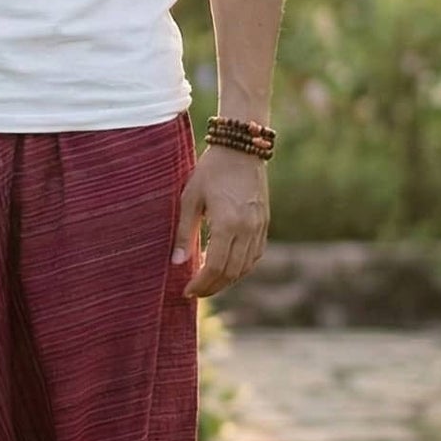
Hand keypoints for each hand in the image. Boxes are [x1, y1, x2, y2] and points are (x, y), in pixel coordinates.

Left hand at [172, 143, 269, 298]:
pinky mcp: (264, 223)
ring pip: (245, 267)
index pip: (215, 267)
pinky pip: (255, 255)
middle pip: (231, 272)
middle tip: (195, 292)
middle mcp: (247, 229)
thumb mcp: (190, 199)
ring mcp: (259, 227)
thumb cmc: (211, 171)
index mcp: (227, 224)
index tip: (187, 291)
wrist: (241, 149)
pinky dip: (241, 267)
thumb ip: (185, 233)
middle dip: (212, 287)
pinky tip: (227, 268)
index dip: (200, 284)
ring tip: (208, 283)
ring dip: (227, 280)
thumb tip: (177, 263)